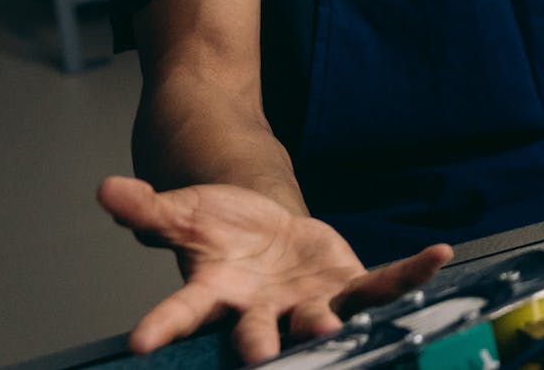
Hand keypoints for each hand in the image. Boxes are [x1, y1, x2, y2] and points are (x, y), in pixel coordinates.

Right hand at [97, 176, 451, 362]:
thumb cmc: (220, 231)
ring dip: (331, 326)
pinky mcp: (347, 290)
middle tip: (259, 357)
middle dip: (258, 345)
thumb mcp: (185, 211)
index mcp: (214, 293)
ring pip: (321, 321)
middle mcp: (260, 311)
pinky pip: (382, 286)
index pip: (182, 311)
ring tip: (337, 328)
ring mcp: (306, 306)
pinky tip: (438, 255)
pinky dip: (411, 273)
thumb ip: (148, 208)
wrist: (264, 232)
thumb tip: (105, 189)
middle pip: (256, 332)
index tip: (140, 341)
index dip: (163, 325)